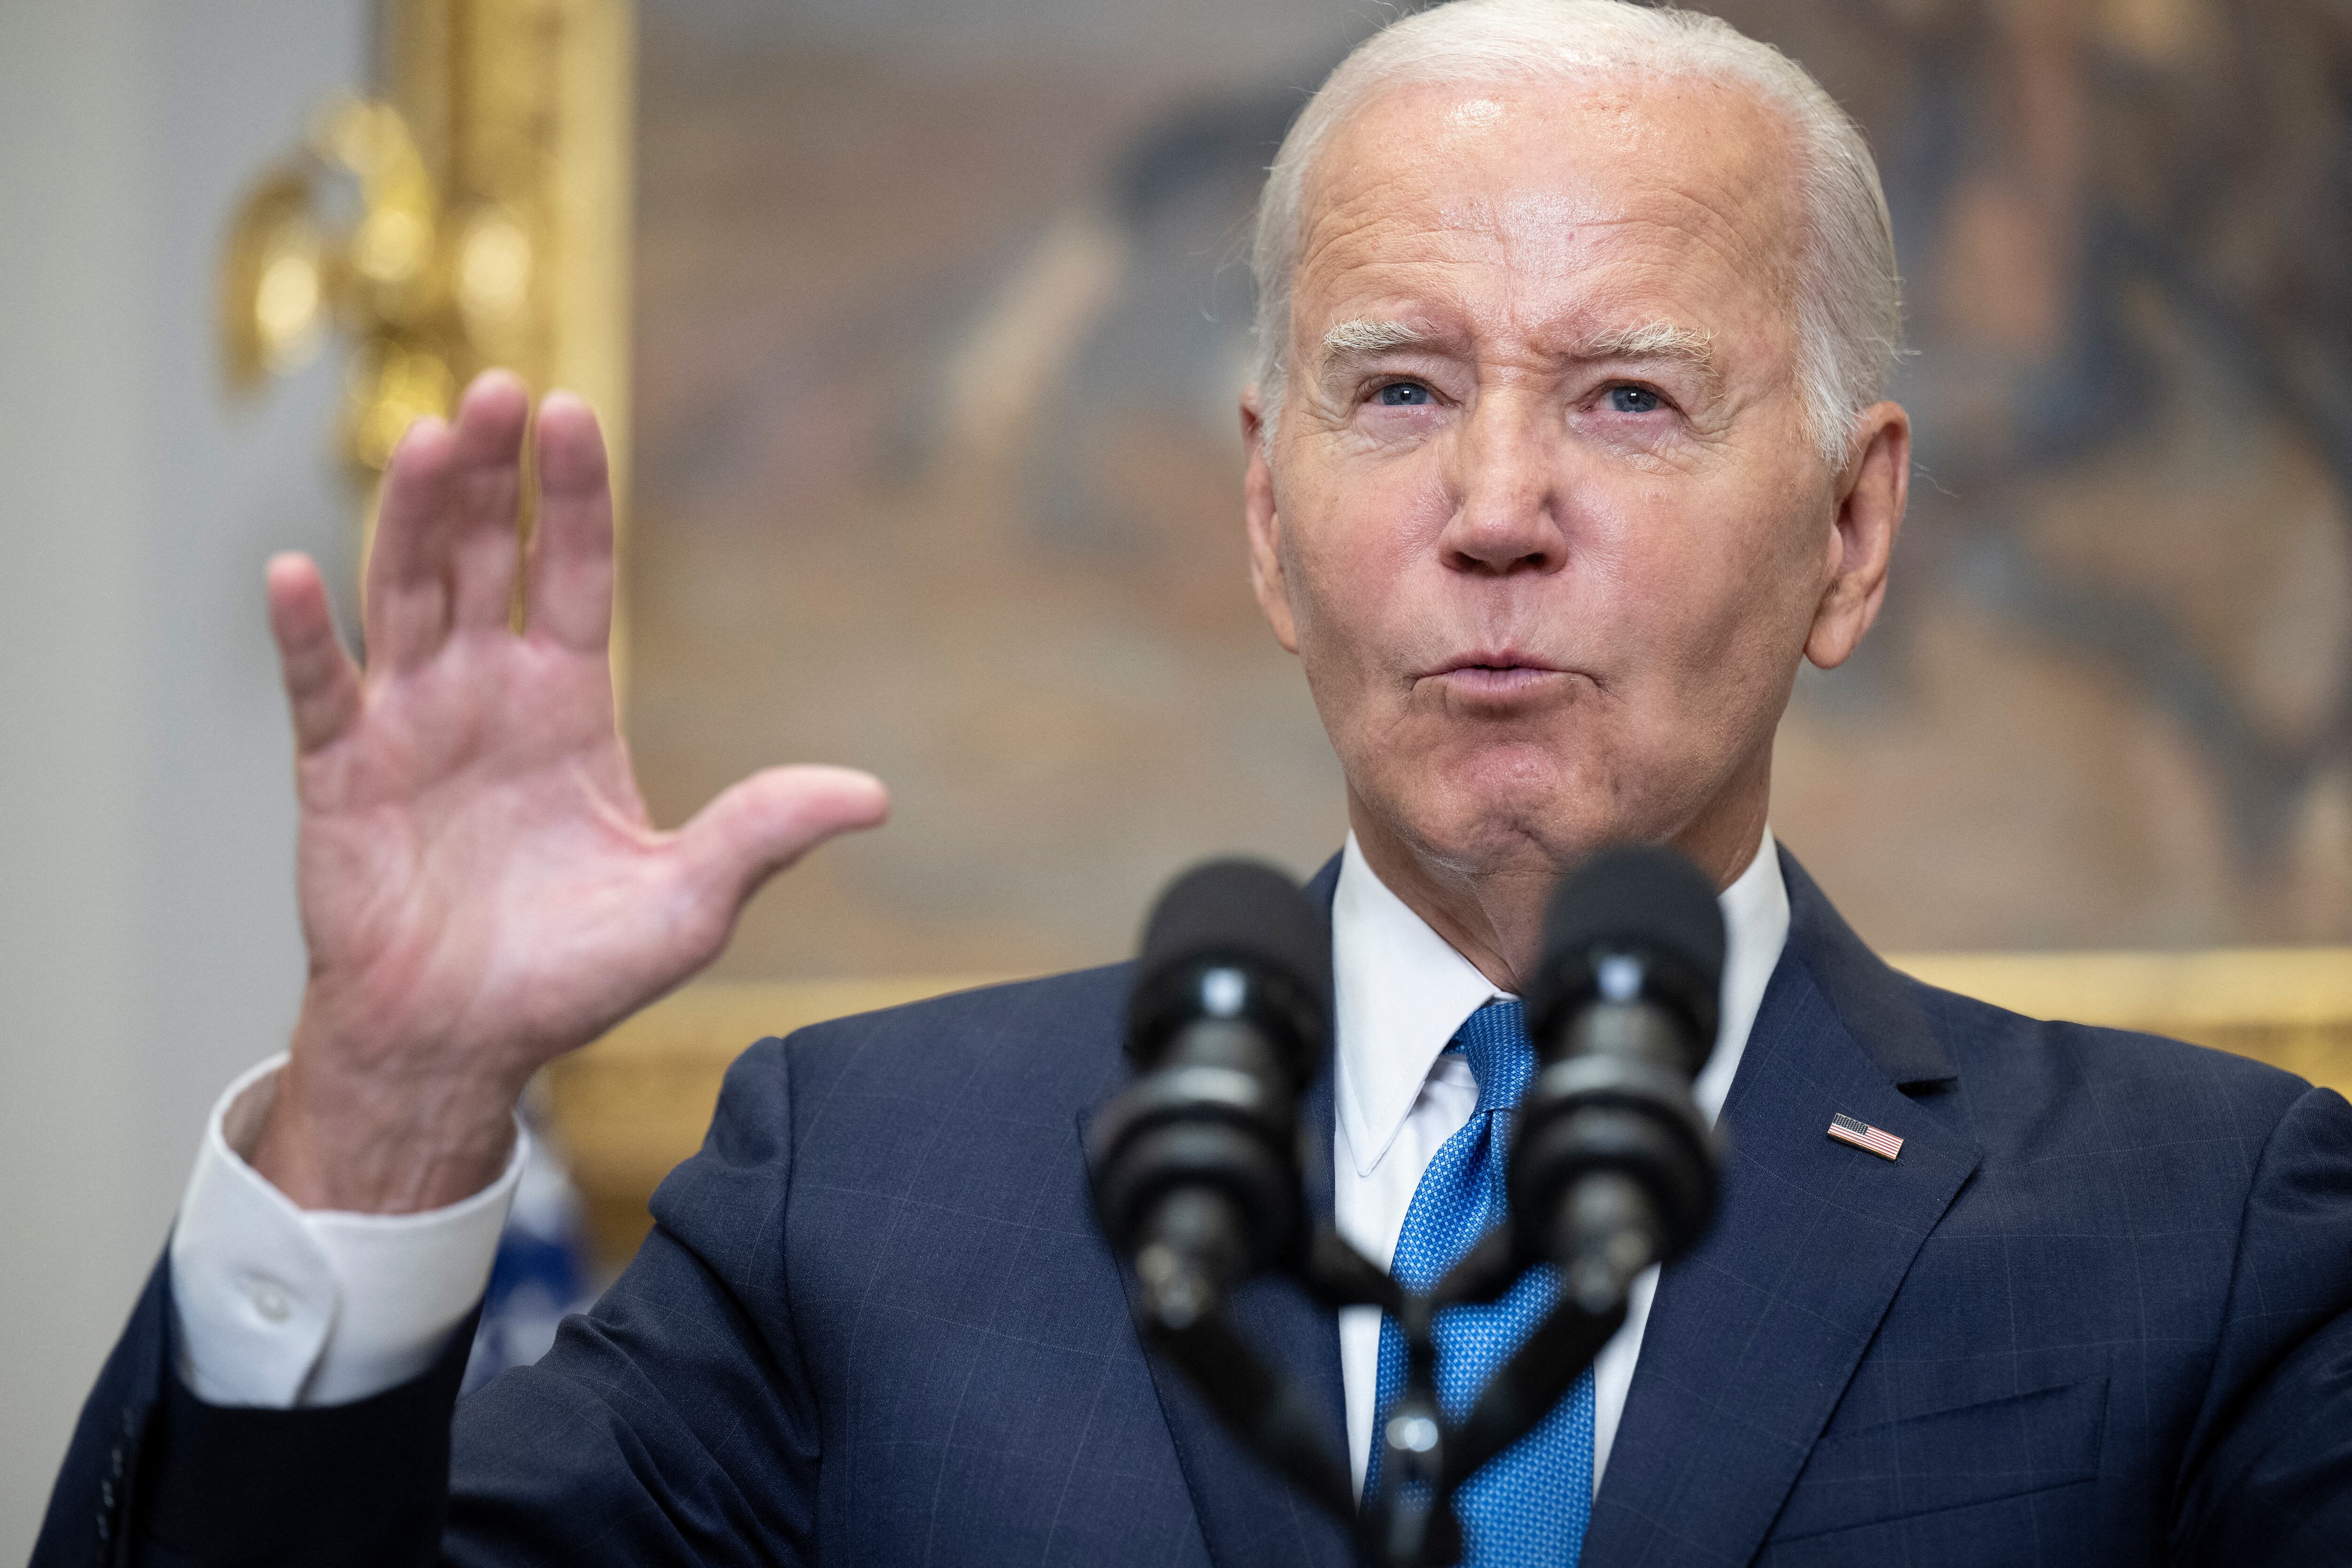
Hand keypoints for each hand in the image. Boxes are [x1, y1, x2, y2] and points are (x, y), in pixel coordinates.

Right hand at [248, 372, 886, 1211]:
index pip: (571, 573)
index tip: (573, 413)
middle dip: (491, 476)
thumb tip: (875, 797)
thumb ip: (763, 834)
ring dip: (411, 517)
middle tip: (498, 390)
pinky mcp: (339, 774)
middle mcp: (485, 692)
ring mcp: (407, 725)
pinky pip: (318, 690)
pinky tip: (296, 571)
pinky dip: (306, 634)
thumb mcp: (689, 904)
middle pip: (484, 556)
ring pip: (405, 593)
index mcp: (567, 704)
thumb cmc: (572, 976)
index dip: (570, 496)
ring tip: (428, 440)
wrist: (465, 1044)